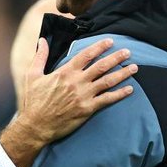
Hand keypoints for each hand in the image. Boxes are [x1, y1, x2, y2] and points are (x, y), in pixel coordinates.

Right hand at [1, 37, 136, 166]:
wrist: (36, 126)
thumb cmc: (33, 101)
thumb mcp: (32, 75)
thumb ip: (40, 57)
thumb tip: (42, 40)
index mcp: (65, 72)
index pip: (86, 55)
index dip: (99, 46)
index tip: (110, 41)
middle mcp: (77, 82)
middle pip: (101, 66)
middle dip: (116, 57)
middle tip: (127, 51)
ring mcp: (83, 96)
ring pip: (108, 81)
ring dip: (122, 73)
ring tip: (134, 67)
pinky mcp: (87, 109)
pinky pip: (107, 99)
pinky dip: (120, 94)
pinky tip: (130, 89)